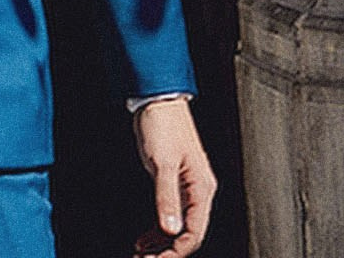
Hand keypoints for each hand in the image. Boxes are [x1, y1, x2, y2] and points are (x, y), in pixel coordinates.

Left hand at [131, 97, 214, 255]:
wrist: (158, 101)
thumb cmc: (163, 125)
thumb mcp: (161, 163)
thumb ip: (165, 197)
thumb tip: (169, 229)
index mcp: (201, 188)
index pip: (194, 232)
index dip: (176, 251)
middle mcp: (197, 192)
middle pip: (187, 233)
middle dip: (167, 251)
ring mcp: (186, 188)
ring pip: (178, 227)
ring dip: (161, 244)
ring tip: (142, 254)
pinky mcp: (173, 183)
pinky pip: (169, 214)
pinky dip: (157, 229)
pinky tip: (144, 238)